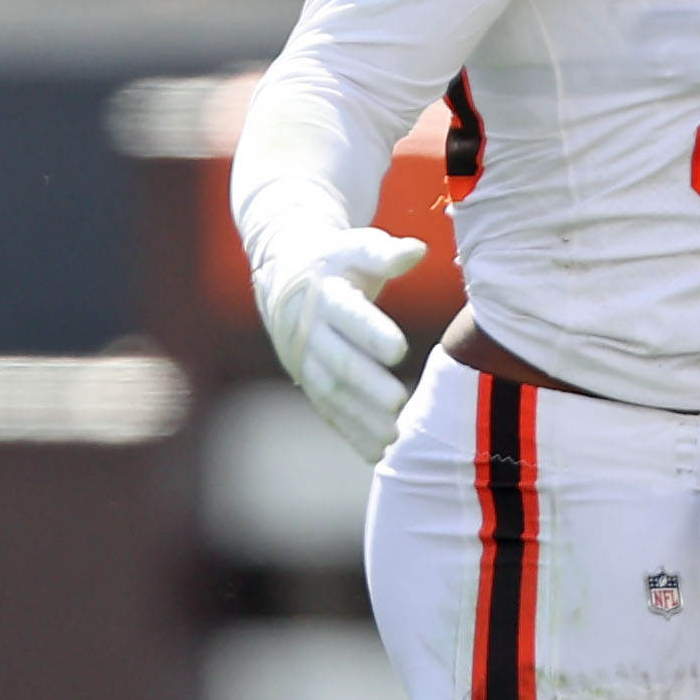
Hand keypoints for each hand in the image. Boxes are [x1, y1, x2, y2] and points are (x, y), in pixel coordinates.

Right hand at [257, 227, 428, 459]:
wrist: (283, 272)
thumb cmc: (335, 259)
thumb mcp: (354, 247)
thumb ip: (384, 253)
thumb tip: (416, 250)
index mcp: (323, 293)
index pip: (348, 315)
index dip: (371, 332)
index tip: (400, 350)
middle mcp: (309, 330)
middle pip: (338, 361)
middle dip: (367, 385)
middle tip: (398, 403)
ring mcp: (305, 359)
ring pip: (332, 393)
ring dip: (360, 418)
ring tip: (393, 438)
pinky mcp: (307, 380)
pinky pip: (328, 410)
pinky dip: (350, 432)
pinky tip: (376, 452)